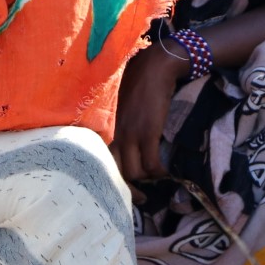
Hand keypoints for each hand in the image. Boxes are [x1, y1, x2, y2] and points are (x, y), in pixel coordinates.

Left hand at [110, 44, 182, 184]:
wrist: (154, 67)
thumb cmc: (136, 83)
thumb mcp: (117, 106)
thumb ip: (114, 125)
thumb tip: (117, 145)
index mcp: (103, 128)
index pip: (98, 162)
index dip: (109, 180)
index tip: (120, 189)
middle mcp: (112, 134)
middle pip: (114, 173)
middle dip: (128, 190)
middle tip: (140, 197)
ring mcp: (129, 135)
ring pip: (134, 172)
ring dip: (146, 180)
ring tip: (155, 179)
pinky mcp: (148, 134)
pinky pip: (152, 165)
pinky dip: (160, 173)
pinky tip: (166, 172)